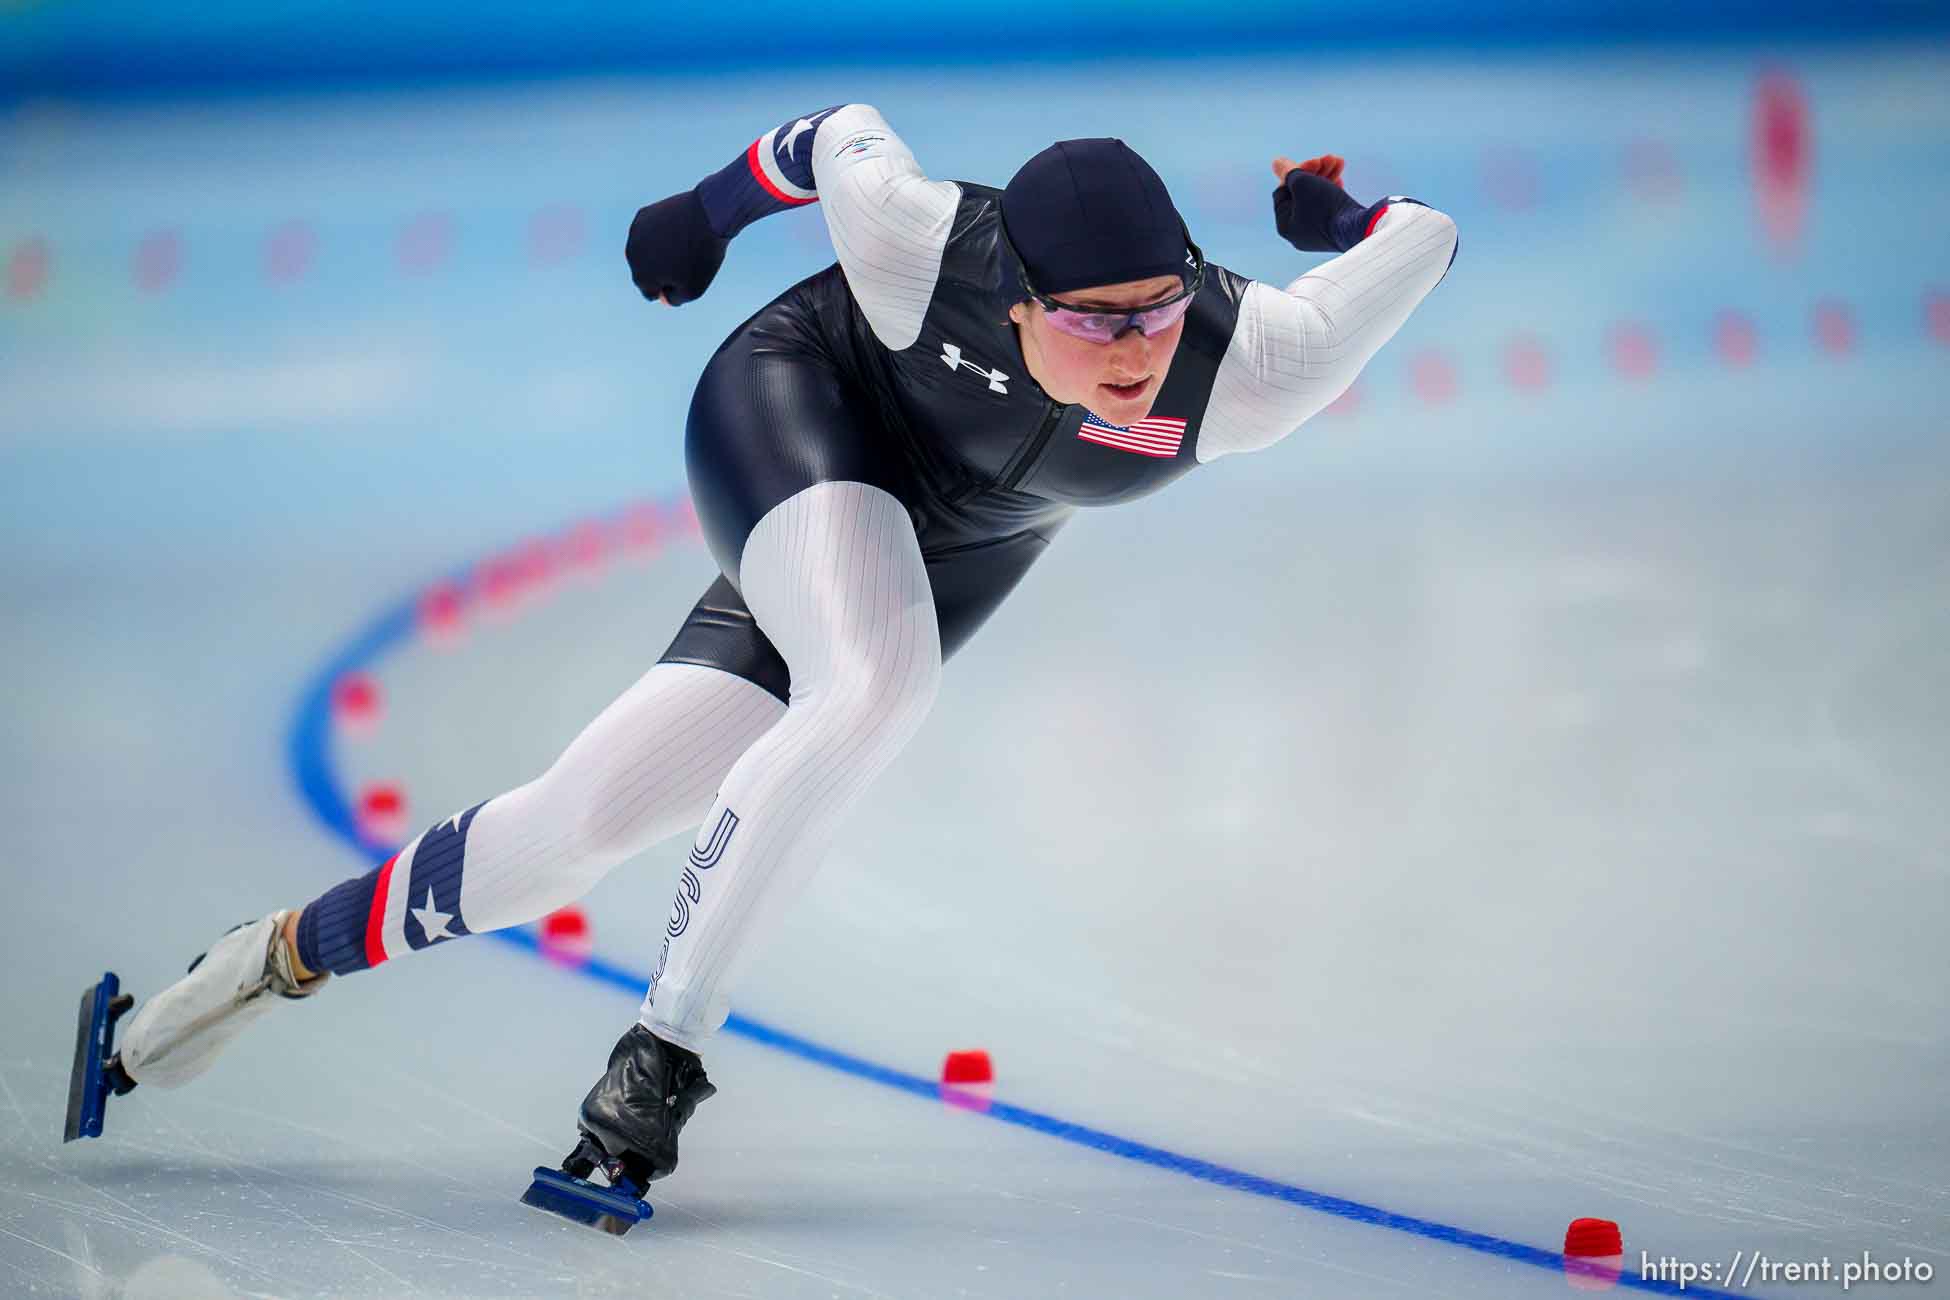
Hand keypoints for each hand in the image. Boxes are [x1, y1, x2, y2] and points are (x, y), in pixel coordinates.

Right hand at [625, 190, 728, 306]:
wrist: (708, 215)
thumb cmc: (702, 256)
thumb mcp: (694, 289)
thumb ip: (675, 299)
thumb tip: (662, 296)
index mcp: (641, 277)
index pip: (651, 293)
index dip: (671, 288)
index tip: (688, 275)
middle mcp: (631, 256)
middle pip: (646, 271)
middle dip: (663, 270)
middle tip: (687, 259)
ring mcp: (635, 234)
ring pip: (647, 250)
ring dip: (661, 251)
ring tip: (684, 244)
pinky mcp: (643, 215)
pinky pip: (651, 231)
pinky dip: (663, 233)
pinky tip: (678, 228)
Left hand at [1270, 152, 1368, 253]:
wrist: (1359, 229)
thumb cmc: (1326, 206)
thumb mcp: (1303, 183)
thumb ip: (1288, 171)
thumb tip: (1276, 162)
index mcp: (1285, 226)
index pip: (1283, 191)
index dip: (1296, 171)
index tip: (1313, 161)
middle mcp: (1298, 234)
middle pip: (1300, 194)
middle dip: (1315, 171)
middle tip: (1329, 158)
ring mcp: (1317, 235)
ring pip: (1316, 198)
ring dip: (1326, 176)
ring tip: (1339, 162)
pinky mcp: (1333, 233)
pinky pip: (1328, 208)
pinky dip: (1332, 191)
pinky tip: (1340, 179)